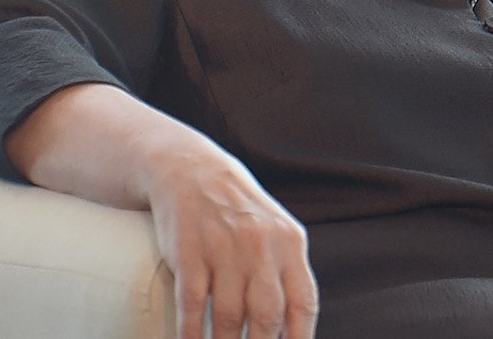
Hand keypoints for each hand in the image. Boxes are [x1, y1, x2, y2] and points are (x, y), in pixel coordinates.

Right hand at [144, 134, 318, 338]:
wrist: (192, 170)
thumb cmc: (238, 210)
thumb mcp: (275, 233)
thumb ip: (286, 275)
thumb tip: (291, 330)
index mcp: (290, 243)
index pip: (303, 303)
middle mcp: (260, 246)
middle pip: (268, 316)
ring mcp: (223, 249)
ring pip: (228, 317)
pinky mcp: (189, 253)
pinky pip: (192, 305)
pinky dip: (192, 333)